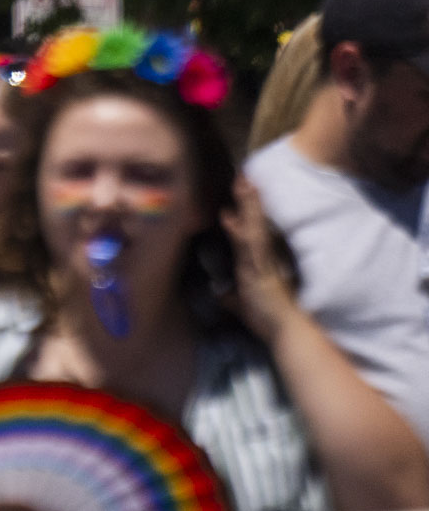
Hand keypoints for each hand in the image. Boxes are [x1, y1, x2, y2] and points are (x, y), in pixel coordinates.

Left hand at [219, 175, 302, 335]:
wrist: (290, 333)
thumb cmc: (272, 322)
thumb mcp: (244, 308)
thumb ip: (232, 299)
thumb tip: (220, 293)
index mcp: (255, 267)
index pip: (245, 237)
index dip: (239, 218)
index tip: (232, 202)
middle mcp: (260, 260)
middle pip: (251, 225)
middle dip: (247, 202)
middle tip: (242, 177)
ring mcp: (262, 263)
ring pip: (253, 228)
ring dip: (247, 206)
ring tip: (243, 183)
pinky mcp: (263, 270)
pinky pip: (253, 244)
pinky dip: (245, 228)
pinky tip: (237, 215)